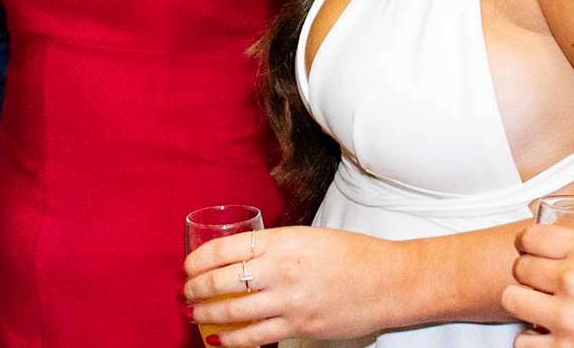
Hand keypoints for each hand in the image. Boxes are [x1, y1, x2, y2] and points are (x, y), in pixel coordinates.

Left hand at [180, 224, 400, 345]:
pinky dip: (231, 340)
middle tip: (186, 291)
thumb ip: (276, 246)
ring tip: (193, 314)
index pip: (227, 248)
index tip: (189, 265)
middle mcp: (283, 270)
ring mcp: (290, 301)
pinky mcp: (299, 326)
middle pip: (223, 280)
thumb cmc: (352, 255)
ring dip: (206, 314)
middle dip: (196, 288)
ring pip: (233, 311)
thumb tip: (242, 257)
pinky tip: (218, 339)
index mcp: (284, 241)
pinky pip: (255, 337)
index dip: (200, 258)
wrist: (387, 281)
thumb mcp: (309, 237)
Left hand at [503, 225, 573, 347]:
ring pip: (513, 299)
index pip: (532, 236)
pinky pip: (523, 341)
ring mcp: (565, 317)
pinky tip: (547, 337)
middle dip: (528, 274)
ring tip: (539, 308)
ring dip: (524, 303)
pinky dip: (532, 340)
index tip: (527, 248)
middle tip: (539, 282)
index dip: (527, 242)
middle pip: (520, 267)